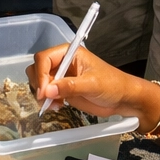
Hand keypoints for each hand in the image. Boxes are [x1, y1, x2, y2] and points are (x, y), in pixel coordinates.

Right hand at [27, 43, 159, 124]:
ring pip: (39, 81)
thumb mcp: (92, 84)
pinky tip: (57, 106)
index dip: (41, 74)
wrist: (122, 99)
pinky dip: (47, 101)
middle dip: (39, 84)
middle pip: (38, 68)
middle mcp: (62, 62)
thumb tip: (47, 91)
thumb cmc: (112, 85)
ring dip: (42, 94)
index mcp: (69, 53)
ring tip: (54, 105)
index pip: (44, 58)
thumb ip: (70, 86)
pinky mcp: (62, 89)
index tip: (44, 92)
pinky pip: (46, 93)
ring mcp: (61, 76)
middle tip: (46, 100)